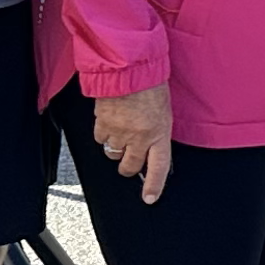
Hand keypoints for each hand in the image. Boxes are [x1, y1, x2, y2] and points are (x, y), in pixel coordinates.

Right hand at [95, 85, 172, 202]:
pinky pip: (100, 139)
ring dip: (116, 147)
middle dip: (129, 167)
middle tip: (129, 160)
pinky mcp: (103, 125)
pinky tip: (110, 121)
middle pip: (130, 166)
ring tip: (121, 130)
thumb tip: (153, 144)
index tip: (149, 198)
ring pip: (113, 154)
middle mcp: (140, 137)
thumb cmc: (151, 83)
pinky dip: (104, 134)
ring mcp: (120, 132)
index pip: (158, 167)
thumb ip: (158, 129)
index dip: (153, 185)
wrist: (129, 66)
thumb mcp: (164, 109)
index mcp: (160, 132)